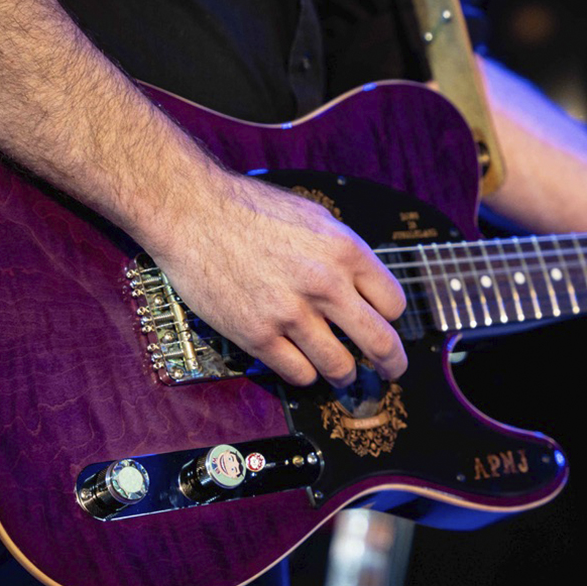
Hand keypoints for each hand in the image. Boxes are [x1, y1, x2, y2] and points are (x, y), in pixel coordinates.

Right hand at [147, 169, 407, 386]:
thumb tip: (366, 286)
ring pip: (339, 367)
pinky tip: (301, 364)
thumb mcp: (315, 218)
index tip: (384, 324)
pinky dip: (305, 375)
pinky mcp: (257, 335)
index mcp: (345, 251)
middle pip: (380, 343)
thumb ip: (344, 254)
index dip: (390, 318)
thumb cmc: (250, 210)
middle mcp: (325, 284)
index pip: (393, 304)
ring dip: (344, 374)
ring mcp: (291, 313)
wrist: (193, 212)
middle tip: (390, 371)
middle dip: (391, 363)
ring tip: (341, 372)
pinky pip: (298, 374)